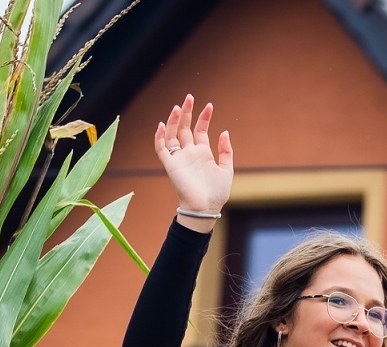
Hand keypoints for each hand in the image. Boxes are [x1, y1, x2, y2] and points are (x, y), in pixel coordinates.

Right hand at [155, 95, 232, 220]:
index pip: (200, 130)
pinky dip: (160, 137)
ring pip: (172, 135)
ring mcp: (179, 159)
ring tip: (179, 107)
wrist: (205, 208)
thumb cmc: (216, 193)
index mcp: (203, 154)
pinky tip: (163, 125)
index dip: (203, 118)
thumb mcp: (226, 169)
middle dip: (187, 113)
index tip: (209, 105)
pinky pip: (161, 149)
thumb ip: (226, 151)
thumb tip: (224, 131)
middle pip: (185, 128)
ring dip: (174, 121)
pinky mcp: (170, 166)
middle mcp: (189, 154)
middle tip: (190, 97)